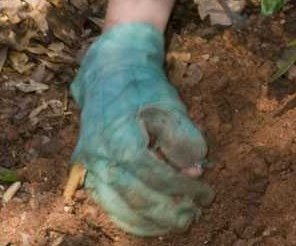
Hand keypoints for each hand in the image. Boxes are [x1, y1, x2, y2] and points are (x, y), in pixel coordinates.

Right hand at [71, 23, 212, 235]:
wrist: (109, 71)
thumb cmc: (144, 88)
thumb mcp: (171, 105)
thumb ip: (183, 138)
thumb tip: (195, 172)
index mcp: (121, 139)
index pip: (155, 177)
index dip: (183, 190)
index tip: (207, 193)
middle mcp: (100, 156)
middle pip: (135, 198)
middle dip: (168, 212)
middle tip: (195, 214)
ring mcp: (90, 165)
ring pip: (118, 207)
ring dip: (149, 221)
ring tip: (178, 222)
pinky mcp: (88, 170)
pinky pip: (107, 203)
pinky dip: (130, 217)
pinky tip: (152, 222)